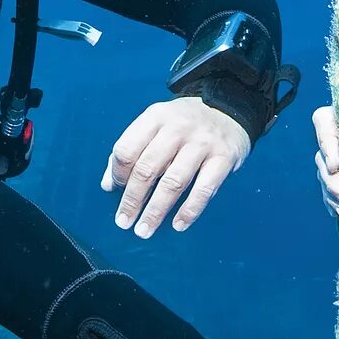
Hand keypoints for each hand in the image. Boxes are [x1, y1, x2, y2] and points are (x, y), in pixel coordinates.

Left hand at [102, 96, 253, 237]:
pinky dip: (189, 210)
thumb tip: (108, 185)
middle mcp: (178, 128)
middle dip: (132, 199)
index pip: (127, 149)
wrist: (230, 108)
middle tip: (124, 222)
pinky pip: (204, 189)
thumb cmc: (185, 123)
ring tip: (144, 230)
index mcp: (156, 117)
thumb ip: (132, 150)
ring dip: (156, 211)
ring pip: (173, 182)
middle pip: (147, 168)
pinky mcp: (224, 158)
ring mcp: (202, 143)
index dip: (118, 174)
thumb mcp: (156, 125)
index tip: (115, 190)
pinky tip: (178, 224)